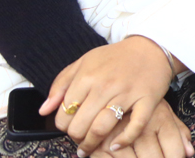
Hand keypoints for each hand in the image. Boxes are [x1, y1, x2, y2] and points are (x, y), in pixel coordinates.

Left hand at [40, 36, 182, 155]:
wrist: (151, 47)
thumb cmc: (115, 57)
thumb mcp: (84, 62)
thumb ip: (60, 85)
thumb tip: (44, 110)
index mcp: (87, 76)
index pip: (64, 114)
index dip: (63, 125)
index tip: (70, 126)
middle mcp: (105, 86)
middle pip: (80, 125)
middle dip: (76, 137)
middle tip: (80, 138)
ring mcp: (127, 94)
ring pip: (101, 129)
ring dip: (92, 144)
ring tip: (90, 148)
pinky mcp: (147, 100)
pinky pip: (134, 127)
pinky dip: (123, 140)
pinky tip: (115, 146)